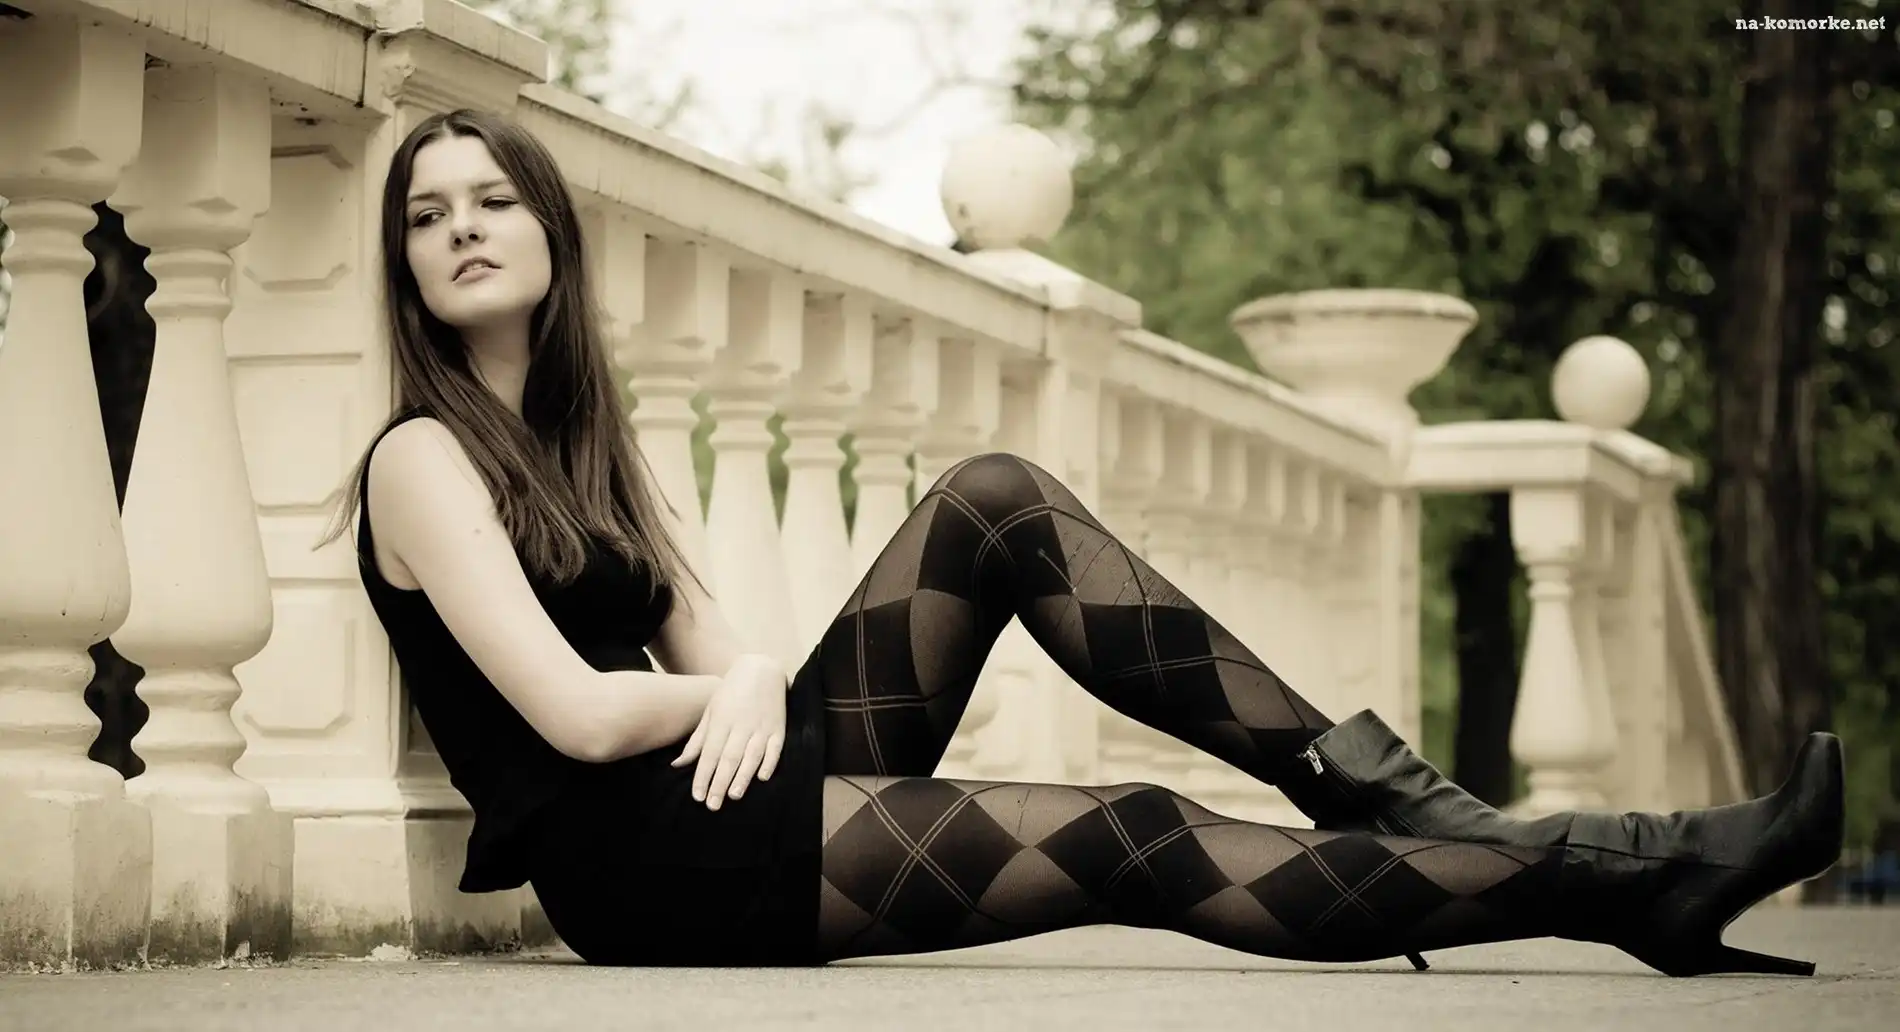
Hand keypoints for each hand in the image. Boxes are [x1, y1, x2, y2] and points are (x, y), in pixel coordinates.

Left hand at [670, 653, 786, 809]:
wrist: (761, 669)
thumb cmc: (731, 693)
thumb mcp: (710, 711)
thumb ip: (697, 740)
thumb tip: (678, 764)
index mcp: (721, 721)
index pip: (709, 754)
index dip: (703, 776)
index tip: (697, 796)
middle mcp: (741, 725)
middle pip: (728, 758)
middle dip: (719, 783)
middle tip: (712, 805)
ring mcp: (761, 726)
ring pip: (751, 756)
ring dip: (742, 777)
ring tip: (733, 795)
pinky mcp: (779, 728)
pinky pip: (775, 748)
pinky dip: (769, 763)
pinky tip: (762, 778)